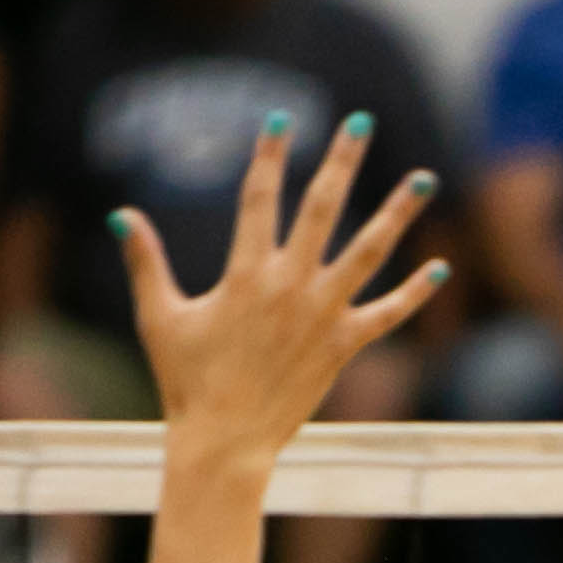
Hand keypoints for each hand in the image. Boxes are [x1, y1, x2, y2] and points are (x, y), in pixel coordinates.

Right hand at [117, 113, 445, 450]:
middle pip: (322, 207)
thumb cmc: (187, 382)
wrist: (224, 444)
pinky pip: (387, 314)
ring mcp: (322, 314)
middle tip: (362, 120)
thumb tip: (120, 214)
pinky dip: (415, 293)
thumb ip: (146, 262)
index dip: (269, 155)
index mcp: (245, 274)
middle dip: (342, 160)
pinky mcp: (343, 346)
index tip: (281, 119)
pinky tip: (441, 268)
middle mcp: (289, 286)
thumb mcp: (159, 318)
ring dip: (398, 211)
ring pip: (369, 251)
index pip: (258, 198)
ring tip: (424, 177)